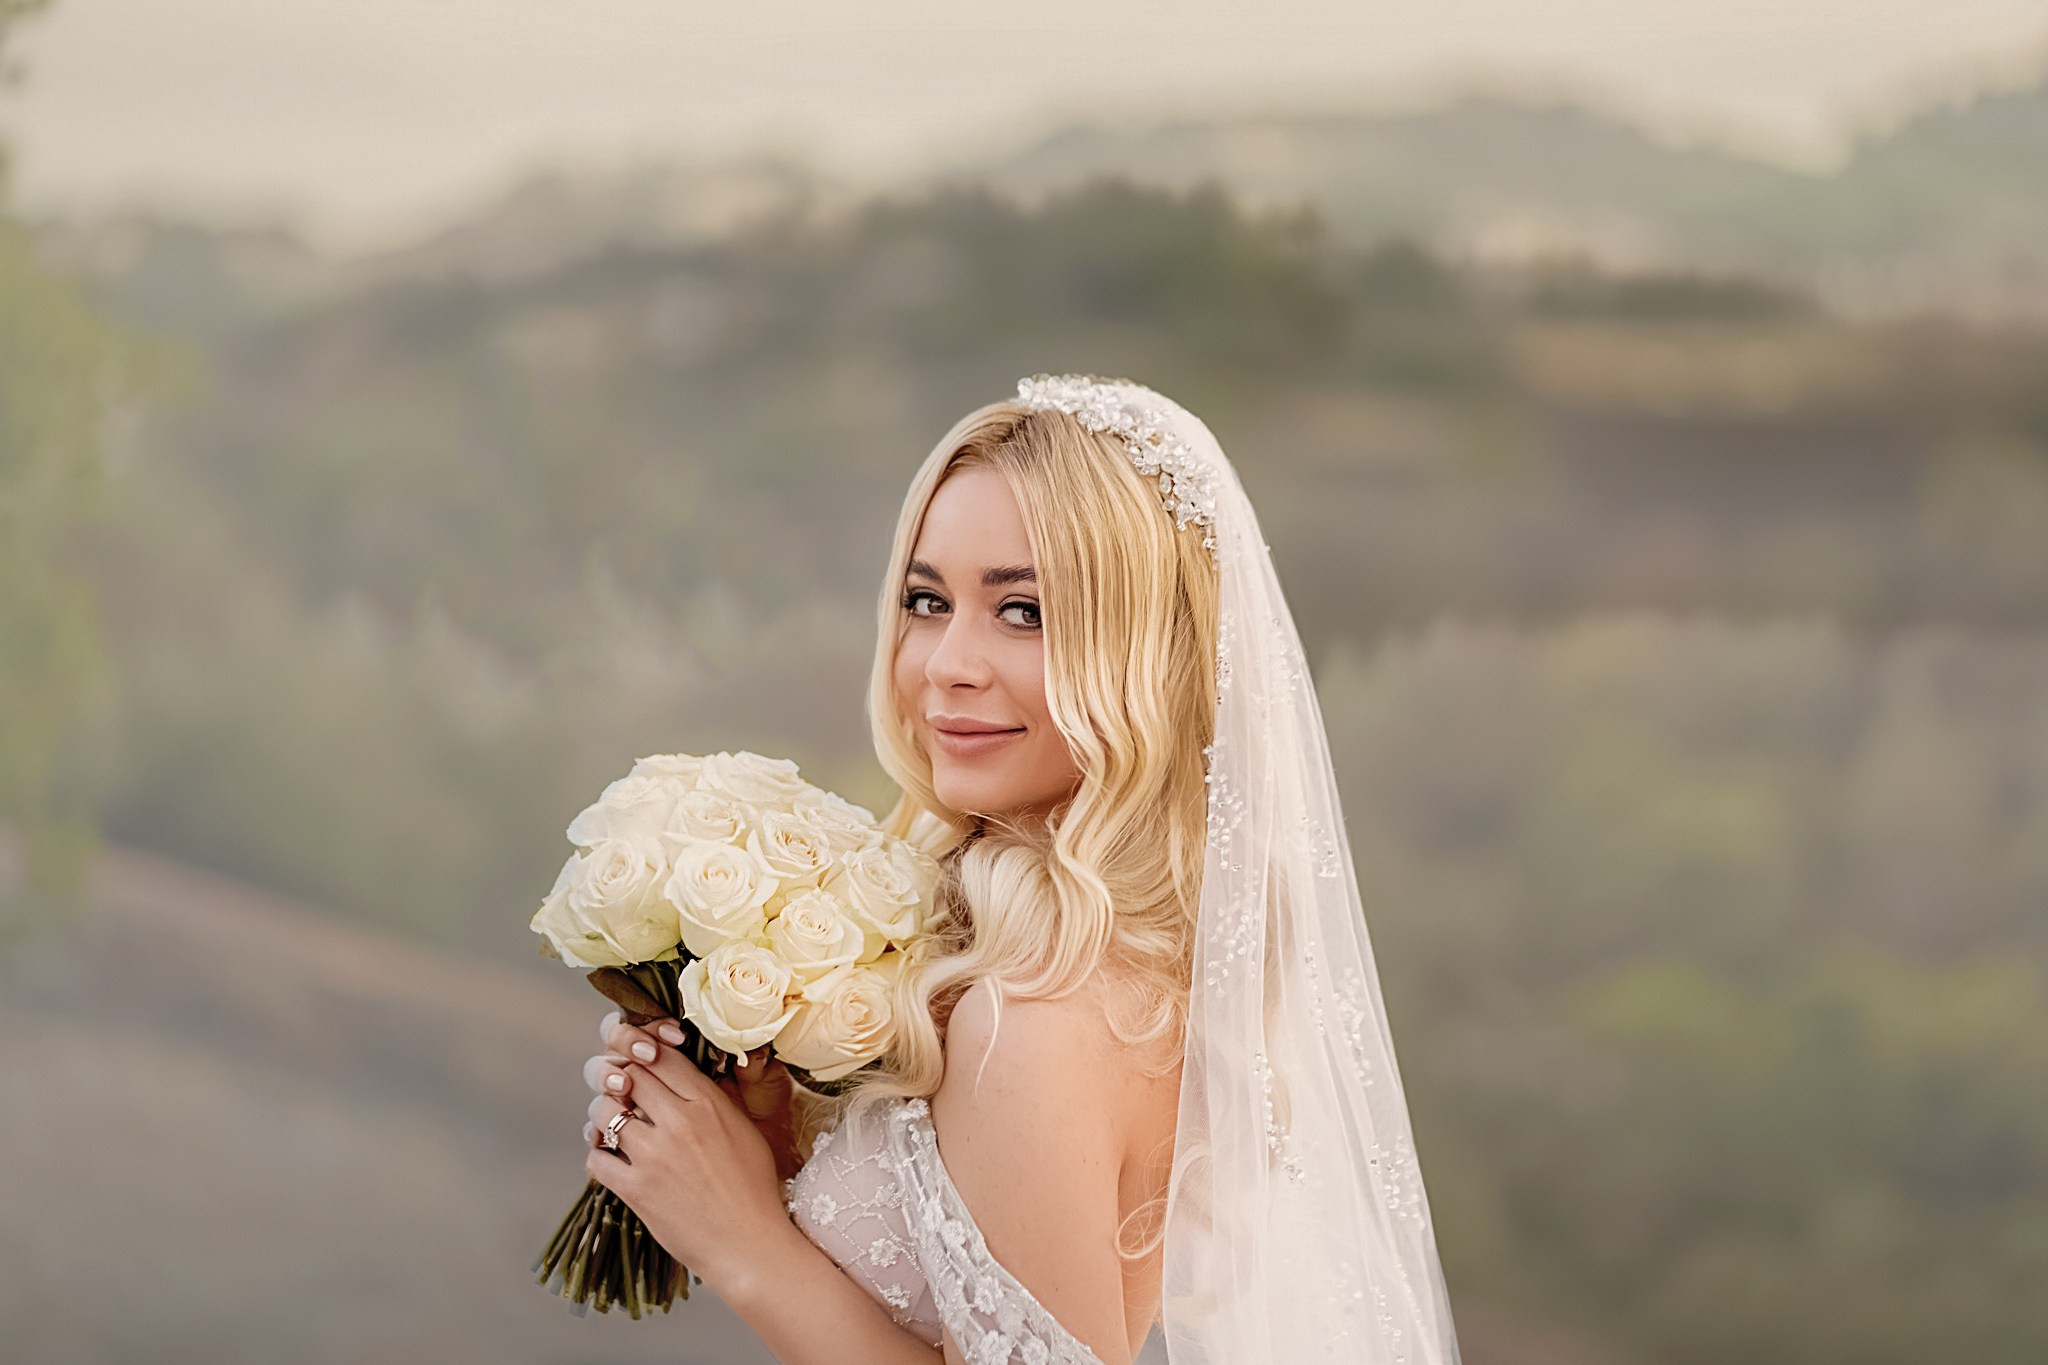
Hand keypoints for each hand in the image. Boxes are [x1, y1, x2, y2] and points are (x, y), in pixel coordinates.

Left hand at [586, 1010, 806, 1181]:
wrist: (749, 1242)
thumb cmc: (754, 1188)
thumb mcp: (746, 1130)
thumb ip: (718, 1098)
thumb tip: (694, 1074)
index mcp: (708, 1104)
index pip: (662, 1057)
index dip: (646, 1055)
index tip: (642, 1065)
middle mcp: (678, 1122)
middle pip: (629, 1077)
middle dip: (622, 1081)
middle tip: (622, 1092)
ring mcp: (653, 1156)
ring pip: (604, 1113)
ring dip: (603, 1115)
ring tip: (612, 1125)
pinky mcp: (635, 1190)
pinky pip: (596, 1158)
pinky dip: (597, 1154)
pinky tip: (610, 1159)